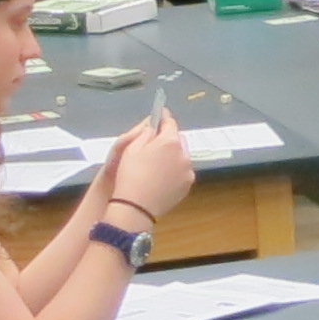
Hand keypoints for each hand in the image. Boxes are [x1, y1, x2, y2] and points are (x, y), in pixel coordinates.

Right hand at [104, 106, 195, 221]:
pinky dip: (176, 169)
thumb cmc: (130, 175)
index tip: (160, 113)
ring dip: (173, 154)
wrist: (135, 206)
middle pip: (178, 139)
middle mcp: (184, 154)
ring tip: (158, 162)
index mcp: (170, 142)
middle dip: (169, 137)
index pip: (170, 123)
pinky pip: (183, 170)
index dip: (164, 117)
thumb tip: (154, 126)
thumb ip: (146, 133)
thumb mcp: (132, 148)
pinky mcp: (188, 184)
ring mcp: (188, 170)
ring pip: (182, 155)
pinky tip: (162, 175)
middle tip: (155, 141)